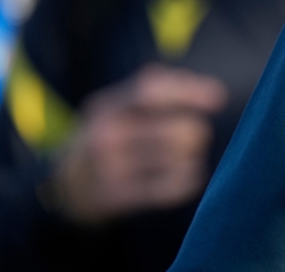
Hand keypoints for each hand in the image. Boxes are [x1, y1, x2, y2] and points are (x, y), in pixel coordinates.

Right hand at [50, 64, 227, 225]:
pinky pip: (174, 187)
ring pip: (180, 160)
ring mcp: (107, 169)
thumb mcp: (122, 105)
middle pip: (177, 131)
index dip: (189, 91)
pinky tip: (184, 175)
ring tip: (183, 156)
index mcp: (108, 105)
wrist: (66, 185)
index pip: (150, 90)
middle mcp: (105, 135)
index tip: (218, 99)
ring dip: (192, 157)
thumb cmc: (114, 134)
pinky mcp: (115, 197)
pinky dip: (189, 180)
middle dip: (198, 133)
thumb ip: (163, 87)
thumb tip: (215, 93)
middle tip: (195, 136)